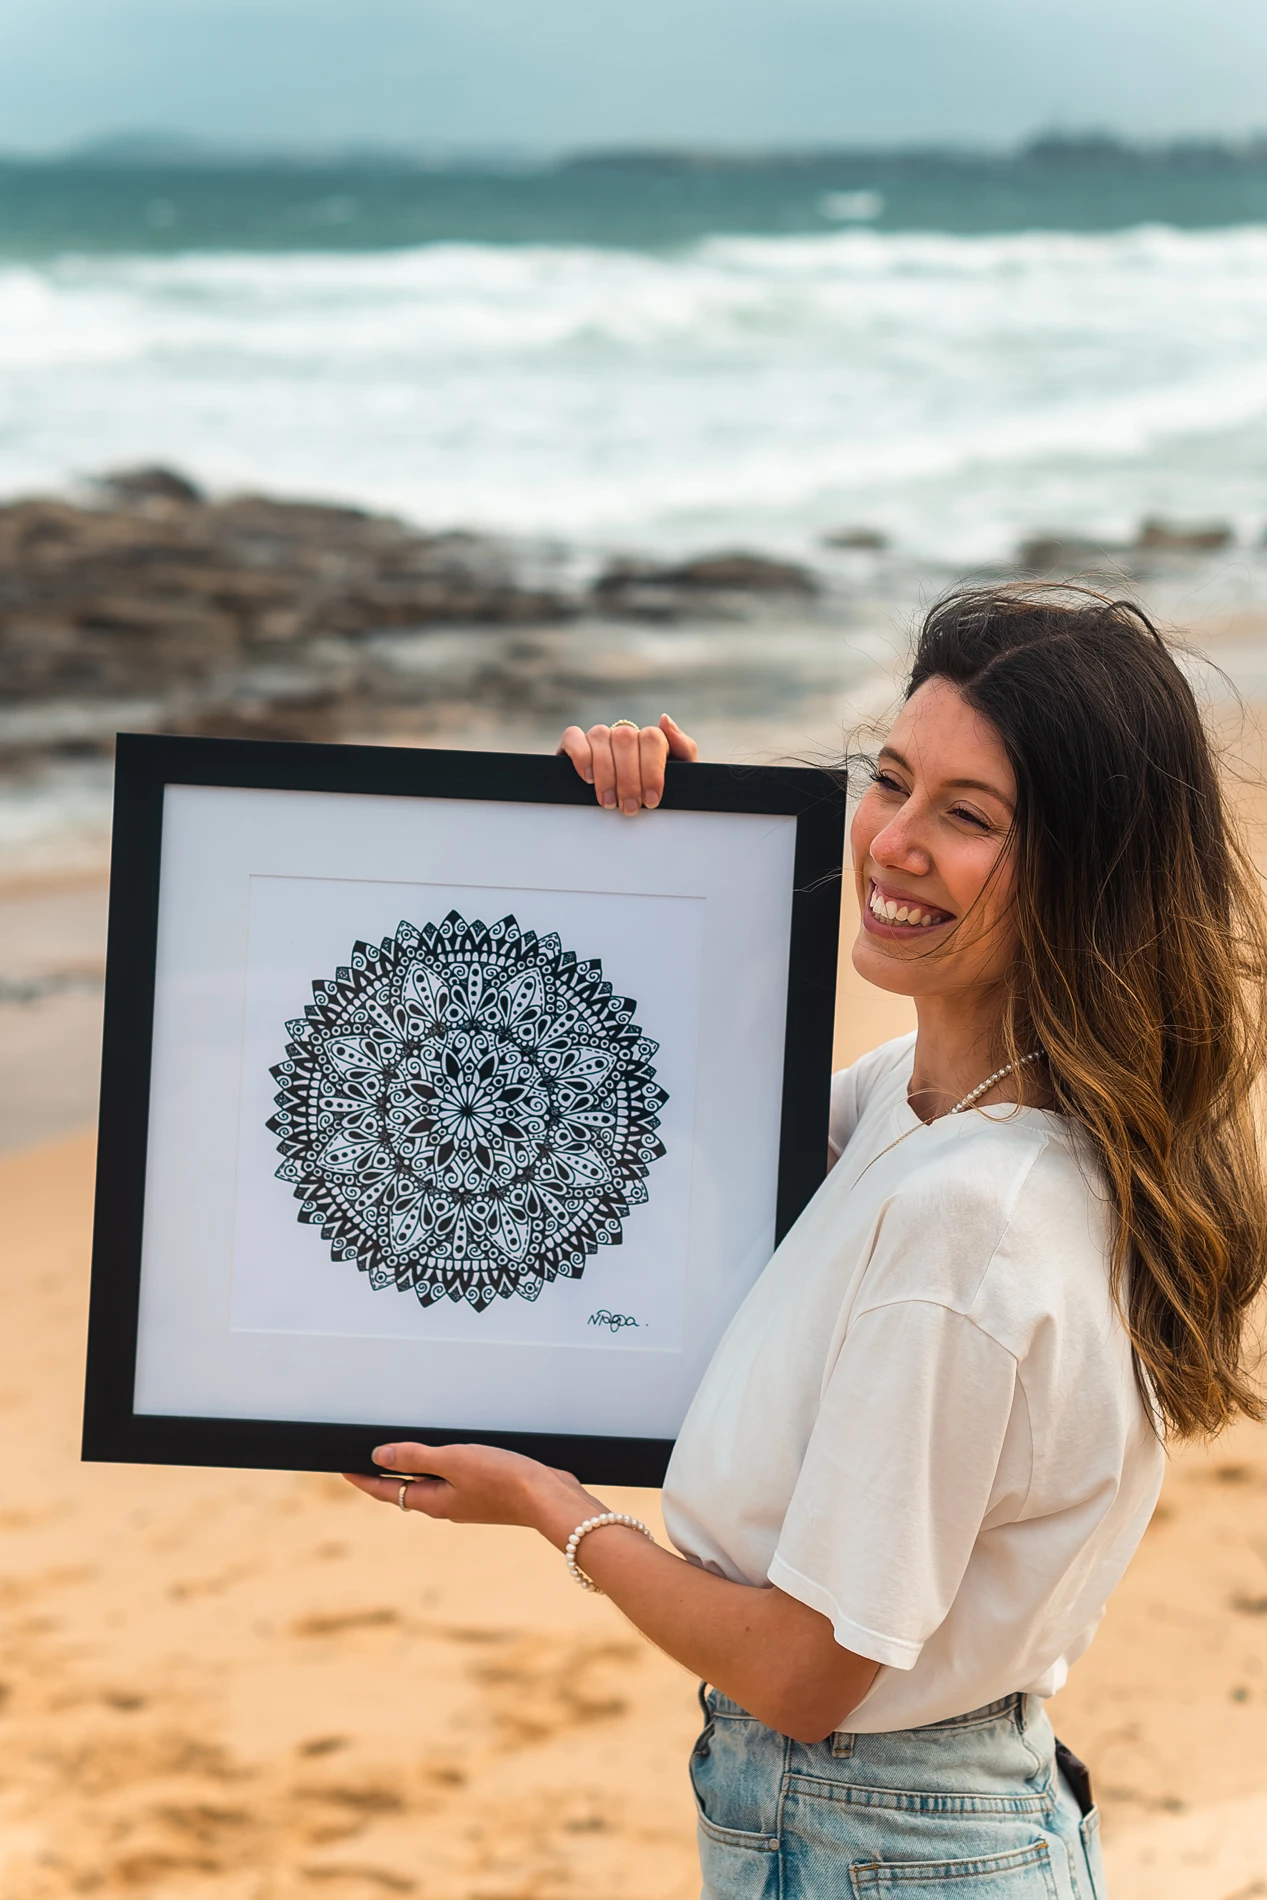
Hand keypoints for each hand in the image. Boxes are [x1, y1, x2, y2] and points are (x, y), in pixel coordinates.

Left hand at [343, 1440, 600, 1547]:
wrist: (549, 1497)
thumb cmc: (502, 1478)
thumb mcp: (453, 1461)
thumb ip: (416, 1457)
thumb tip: (378, 1457)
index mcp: (433, 1502)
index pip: (386, 1490)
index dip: (363, 1479)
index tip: (342, 1467)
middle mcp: (446, 1505)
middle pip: (406, 1488)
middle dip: (386, 1474)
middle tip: (365, 1456)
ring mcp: (467, 1500)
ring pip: (431, 1484)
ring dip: (414, 1468)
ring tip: (400, 1451)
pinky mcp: (487, 1493)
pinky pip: (454, 1478)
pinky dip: (442, 1465)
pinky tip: (448, 1453)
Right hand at [556, 713, 698, 812]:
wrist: (627, 814)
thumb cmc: (655, 796)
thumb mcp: (679, 777)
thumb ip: (683, 749)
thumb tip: (664, 720)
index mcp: (651, 739)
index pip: (651, 738)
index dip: (652, 769)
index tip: (652, 800)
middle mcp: (625, 734)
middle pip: (626, 739)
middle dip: (628, 779)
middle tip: (630, 808)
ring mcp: (599, 737)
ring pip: (600, 736)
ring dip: (606, 772)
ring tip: (609, 802)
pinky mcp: (573, 744)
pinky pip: (573, 736)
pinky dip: (581, 755)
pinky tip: (589, 778)